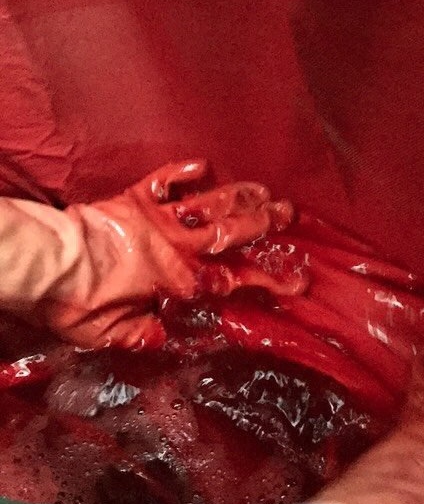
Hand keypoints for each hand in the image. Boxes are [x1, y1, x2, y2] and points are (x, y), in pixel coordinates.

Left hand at [0, 160, 300, 347]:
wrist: (46, 264)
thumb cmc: (79, 303)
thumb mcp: (112, 333)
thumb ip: (142, 335)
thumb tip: (161, 337)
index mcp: (180, 279)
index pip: (236, 279)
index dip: (270, 279)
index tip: (297, 280)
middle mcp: (178, 245)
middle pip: (232, 229)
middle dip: (263, 222)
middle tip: (288, 213)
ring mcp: (160, 218)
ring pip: (211, 201)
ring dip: (240, 194)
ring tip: (264, 189)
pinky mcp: (136, 198)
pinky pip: (166, 181)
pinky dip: (184, 172)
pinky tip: (203, 166)